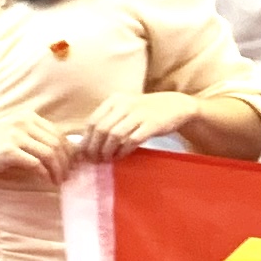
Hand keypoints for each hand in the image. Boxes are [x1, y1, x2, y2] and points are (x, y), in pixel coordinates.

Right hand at [0, 120, 68, 188]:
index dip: (69, 150)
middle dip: (67, 162)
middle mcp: (24, 122)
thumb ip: (36, 140)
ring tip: (59, 181)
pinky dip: (45, 173)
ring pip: (50, 153)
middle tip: (68, 176)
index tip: (72, 165)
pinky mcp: (9, 151)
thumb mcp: (15, 137)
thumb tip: (63, 154)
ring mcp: (16, 136)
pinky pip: (36, 163)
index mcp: (28, 117)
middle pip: (57, 143)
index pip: (58, 133)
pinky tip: (47, 181)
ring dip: (58, 170)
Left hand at [65, 93, 184, 162]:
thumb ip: (108, 120)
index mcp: (115, 100)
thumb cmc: (146, 110)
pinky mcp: (151, 124)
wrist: (176, 106)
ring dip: (107, 151)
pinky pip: (132, 140)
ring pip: (114, 135)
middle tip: (94, 160)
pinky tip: (121, 156)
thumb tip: (88, 142)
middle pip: (101, 129)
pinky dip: (123, 151)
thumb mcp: (125, 108)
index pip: (92, 121)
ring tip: (106, 159)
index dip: (86, 139)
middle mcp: (125, 104)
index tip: (84, 153)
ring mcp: (139, 114)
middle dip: (94, 148)